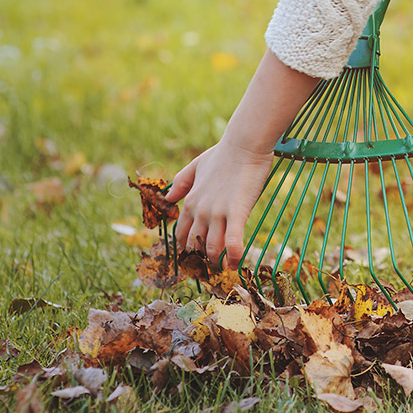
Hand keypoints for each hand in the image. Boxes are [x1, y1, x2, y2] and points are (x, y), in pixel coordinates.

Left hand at [162, 49, 317, 269]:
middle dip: (202, 257)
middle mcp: (200, 210)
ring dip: (217, 261)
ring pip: (213, 247)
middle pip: (196, 243)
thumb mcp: (196, 165)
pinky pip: (234, 241)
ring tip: (224, 268)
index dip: (187, 246)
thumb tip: (167, 199)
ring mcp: (218, 212)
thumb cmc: (223, 153)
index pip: (182, 232)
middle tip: (211, 266)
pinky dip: (234, 256)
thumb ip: (180, 183)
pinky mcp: (237, 212)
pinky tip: (237, 264)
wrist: (244, 144)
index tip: (194, 255)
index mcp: (190, 201)